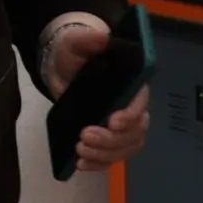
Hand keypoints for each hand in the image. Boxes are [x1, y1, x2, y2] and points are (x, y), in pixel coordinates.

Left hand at [44, 19, 150, 172]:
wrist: (62, 66)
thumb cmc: (74, 52)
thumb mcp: (75, 42)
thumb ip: (87, 40)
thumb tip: (102, 37)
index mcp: (130, 85)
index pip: (140, 104)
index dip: (131, 115)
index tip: (112, 121)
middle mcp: (130, 108)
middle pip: (135, 133)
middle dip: (112, 140)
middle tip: (84, 137)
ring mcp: (120, 126)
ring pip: (125, 148)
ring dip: (104, 155)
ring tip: (79, 151)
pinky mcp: (107, 137)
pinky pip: (110, 157)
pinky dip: (98, 163)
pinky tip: (81, 164)